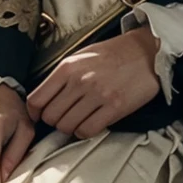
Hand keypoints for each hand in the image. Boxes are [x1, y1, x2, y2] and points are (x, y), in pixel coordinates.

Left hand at [26, 24, 160, 138]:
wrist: (147, 51)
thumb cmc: (113, 53)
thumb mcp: (82, 55)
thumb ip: (63, 76)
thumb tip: (44, 99)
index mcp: (68, 67)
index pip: (37, 99)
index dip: (35, 112)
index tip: (40, 115)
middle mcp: (79, 81)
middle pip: (50, 117)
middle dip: (54, 120)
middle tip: (65, 116)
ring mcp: (97, 95)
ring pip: (66, 127)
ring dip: (70, 127)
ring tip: (79, 118)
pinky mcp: (114, 108)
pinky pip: (87, 131)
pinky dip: (84, 132)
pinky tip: (90, 122)